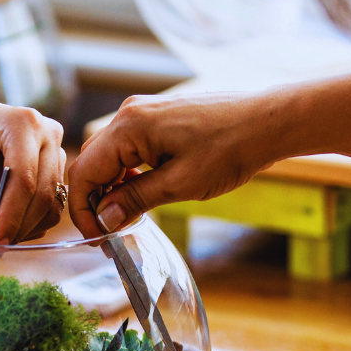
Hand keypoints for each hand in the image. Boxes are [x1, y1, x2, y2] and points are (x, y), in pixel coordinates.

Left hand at [0, 97, 65, 244]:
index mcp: (23, 123)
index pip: (24, 179)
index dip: (10, 215)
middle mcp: (48, 134)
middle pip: (43, 193)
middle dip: (19, 225)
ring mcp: (56, 151)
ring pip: (52, 202)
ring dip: (27, 226)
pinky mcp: (56, 167)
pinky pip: (52, 204)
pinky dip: (33, 221)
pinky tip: (10, 225)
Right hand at [68, 93, 281, 237]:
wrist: (267, 123)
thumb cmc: (230, 150)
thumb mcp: (179, 184)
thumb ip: (134, 200)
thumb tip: (104, 219)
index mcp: (129, 126)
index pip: (84, 172)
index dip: (83, 210)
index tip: (96, 237)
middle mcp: (129, 113)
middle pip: (92, 162)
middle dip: (95, 200)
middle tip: (109, 233)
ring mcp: (143, 112)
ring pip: (108, 156)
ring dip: (111, 187)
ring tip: (127, 216)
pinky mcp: (156, 116)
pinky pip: (127, 147)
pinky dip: (127, 173)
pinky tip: (142, 191)